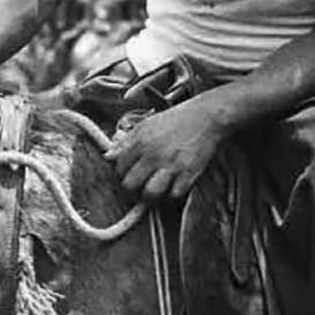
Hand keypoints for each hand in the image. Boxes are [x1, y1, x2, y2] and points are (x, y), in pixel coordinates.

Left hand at [104, 100, 227, 201]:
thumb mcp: (146, 125)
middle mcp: (153, 154)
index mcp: (140, 141)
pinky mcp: (188, 173)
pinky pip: (174, 195)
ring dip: (150, 198)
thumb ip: (126, 142)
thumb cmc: (175, 120)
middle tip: (137, 188)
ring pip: (150, 193)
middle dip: (132, 190)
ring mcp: (171, 165)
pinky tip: (171, 190)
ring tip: (152, 194)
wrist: (205, 117)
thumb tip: (108, 156)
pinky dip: (171, 196)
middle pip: (130, 184)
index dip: (121, 174)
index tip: (128, 174)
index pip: (119, 167)